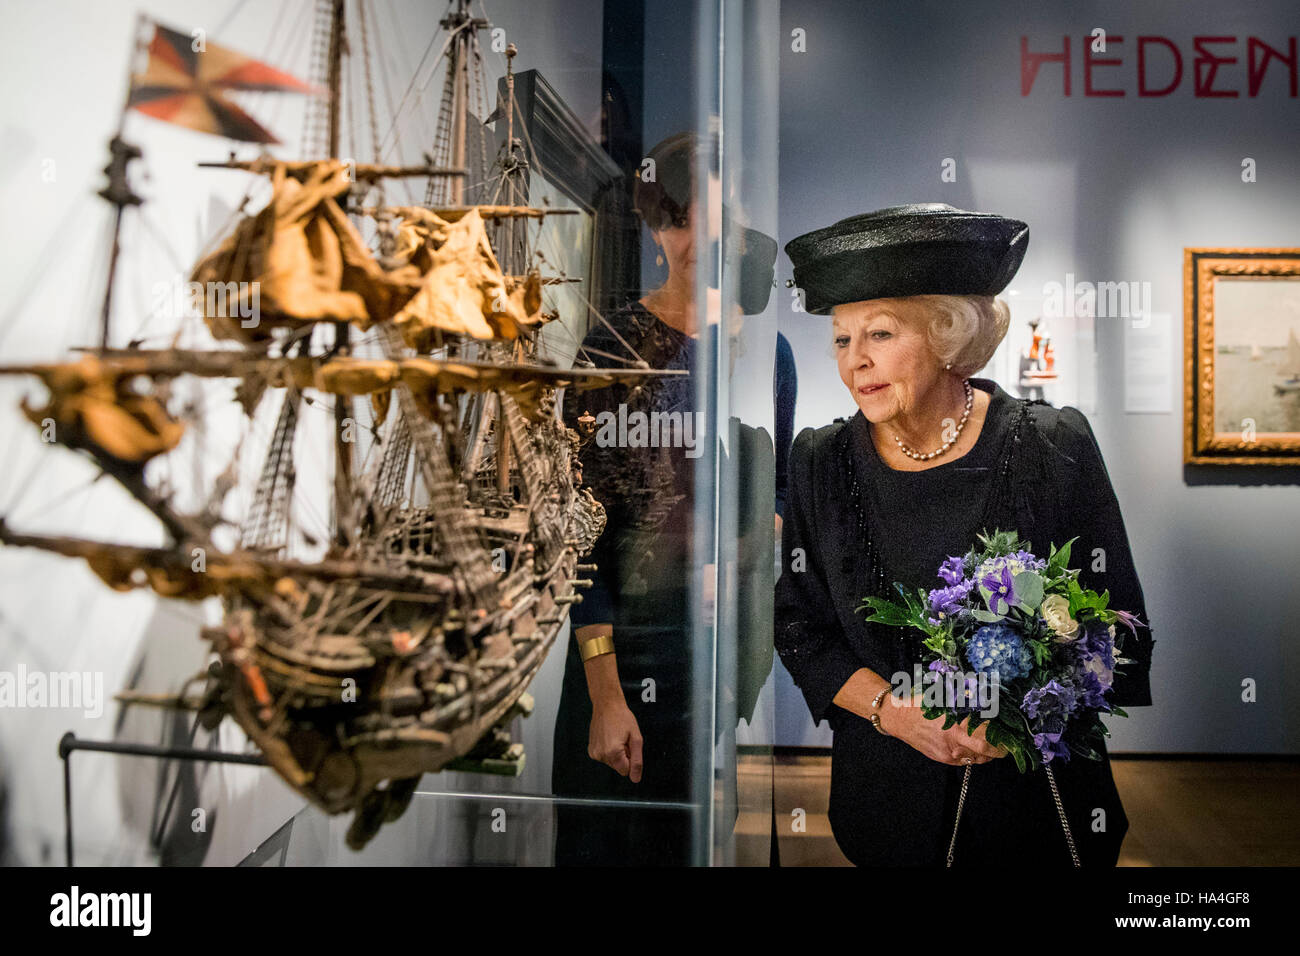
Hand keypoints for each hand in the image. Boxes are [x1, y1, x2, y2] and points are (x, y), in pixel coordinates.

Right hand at [588, 699, 643, 781]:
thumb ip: (637, 761)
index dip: (631, 759)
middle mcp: (601, 755)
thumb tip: (635, 779)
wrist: (606, 705)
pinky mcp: (591, 750)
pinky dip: (609, 750)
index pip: (626, 771)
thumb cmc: (623, 718)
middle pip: (619, 768)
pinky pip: (605, 757)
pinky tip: (609, 737)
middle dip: (624, 757)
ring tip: (616, 736)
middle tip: (623, 739)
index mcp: (613, 753)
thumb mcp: (636, 738)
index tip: (629, 745)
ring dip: (616, 753)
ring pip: (612, 763)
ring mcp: (594, 753)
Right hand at [879, 693, 1007, 766]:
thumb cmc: (919, 704)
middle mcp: (953, 746)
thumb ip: (967, 703)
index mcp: (955, 730)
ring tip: (990, 741)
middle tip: (1006, 743)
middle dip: (998, 750)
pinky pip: (963, 759)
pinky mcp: (942, 759)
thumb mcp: (944, 698)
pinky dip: (972, 753)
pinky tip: (970, 742)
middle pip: (985, 754)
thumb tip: (989, 701)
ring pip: (976, 758)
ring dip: (986, 752)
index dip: (1002, 742)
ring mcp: (947, 755)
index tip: (1011, 737)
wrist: (897, 718)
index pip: (987, 743)